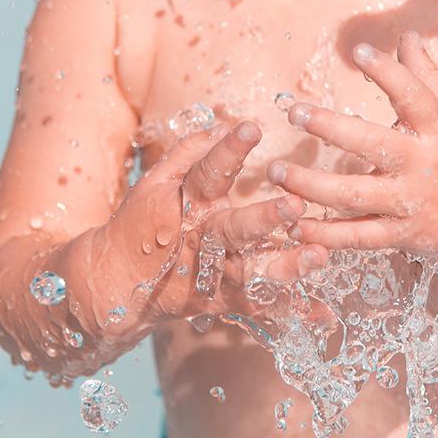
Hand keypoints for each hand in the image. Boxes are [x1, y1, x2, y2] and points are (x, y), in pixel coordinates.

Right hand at [90, 120, 327, 334]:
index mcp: (185, 206)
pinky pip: (259, 307)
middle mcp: (201, 241)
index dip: (228, 150)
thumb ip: (187, 155)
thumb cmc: (138, 224)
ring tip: (318, 257)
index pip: (207, 172)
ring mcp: (211, 275)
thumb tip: (221, 125)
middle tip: (296, 205)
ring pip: (251, 272)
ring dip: (286, 266)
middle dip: (265, 218)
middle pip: (235, 229)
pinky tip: (322, 312)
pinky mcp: (220, 301)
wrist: (114, 284)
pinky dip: (291, 311)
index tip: (251, 127)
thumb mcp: (153, 184)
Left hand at [268, 32, 437, 315]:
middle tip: (294, 112)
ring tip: (277, 170)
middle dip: (330, 128)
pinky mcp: (404, 235)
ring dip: (311, 185)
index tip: (358, 51)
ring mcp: (412, 202)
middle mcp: (424, 164)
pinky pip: (360, 236)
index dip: (387, 73)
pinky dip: (327, 235)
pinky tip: (295, 226)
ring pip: (354, 195)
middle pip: (372, 144)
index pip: (412, 95)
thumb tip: (406, 37)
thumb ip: (427, 77)